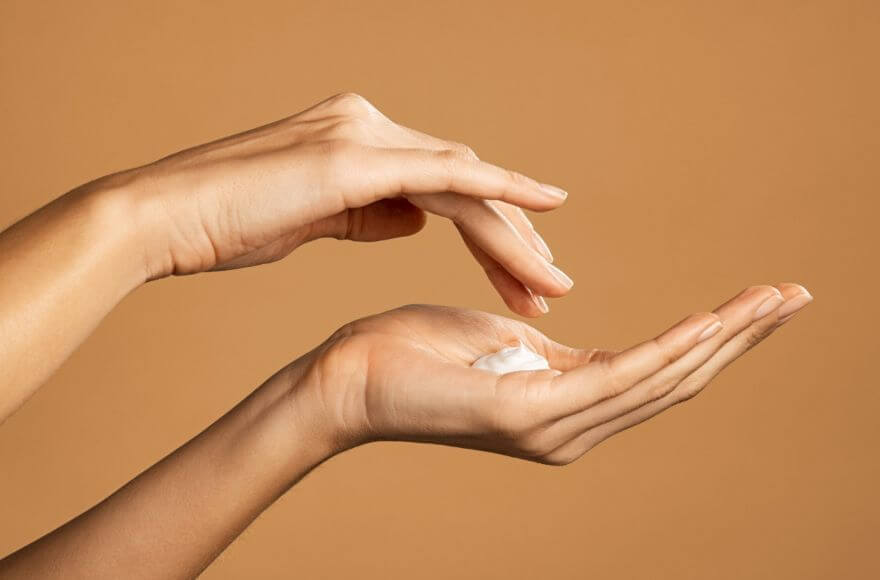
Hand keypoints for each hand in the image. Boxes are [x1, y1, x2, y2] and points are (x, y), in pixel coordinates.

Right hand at [101, 93, 570, 315]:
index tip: (520, 276)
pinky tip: (543, 209)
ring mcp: (364, 135)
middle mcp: (370, 125)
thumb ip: (372, 212)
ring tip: (549, 285)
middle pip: (466, 183)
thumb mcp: (316, 217)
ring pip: (466, 183)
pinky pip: (446, 174)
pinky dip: (499, 192)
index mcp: (360, 138)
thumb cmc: (229, 224)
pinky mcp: (354, 158)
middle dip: (512, 241)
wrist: (164, 217)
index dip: (489, 232)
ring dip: (512, 236)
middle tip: (550, 288)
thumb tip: (417, 220)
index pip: (445, 185)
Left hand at [292, 283, 811, 463]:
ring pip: (658, 380)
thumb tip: (568, 344)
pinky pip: (614, 377)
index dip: (714, 337)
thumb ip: (546, 353)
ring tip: (772, 301)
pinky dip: (666, 350)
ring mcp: (552, 427)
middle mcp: (570, 428)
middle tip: (795, 296)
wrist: (349, 378)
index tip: (760, 300)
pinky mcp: (528, 412)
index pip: (658, 372)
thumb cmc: (415, 353)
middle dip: (739, 339)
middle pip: (675, 380)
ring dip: (720, 340)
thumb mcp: (498, 344)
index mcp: (565, 406)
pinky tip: (707, 324)